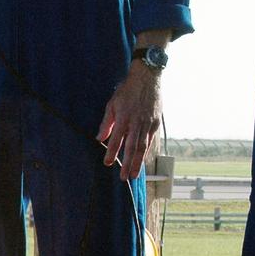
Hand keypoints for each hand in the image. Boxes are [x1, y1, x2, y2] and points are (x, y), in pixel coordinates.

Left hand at [97, 61, 161, 179]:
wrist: (147, 78)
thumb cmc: (128, 90)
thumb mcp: (112, 103)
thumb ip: (106, 123)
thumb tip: (99, 138)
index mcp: (124, 117)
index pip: (116, 139)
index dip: (112, 152)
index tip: (108, 163)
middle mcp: (137, 122)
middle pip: (132, 147)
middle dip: (127, 163)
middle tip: (124, 177)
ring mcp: (147, 123)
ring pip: (143, 146)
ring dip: (138, 162)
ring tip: (134, 174)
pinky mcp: (155, 123)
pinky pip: (150, 140)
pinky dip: (146, 152)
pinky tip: (143, 160)